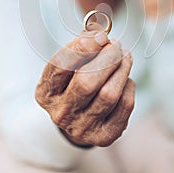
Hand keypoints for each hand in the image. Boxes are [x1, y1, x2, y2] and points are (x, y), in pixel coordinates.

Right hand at [35, 28, 134, 146]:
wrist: (77, 117)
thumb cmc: (73, 81)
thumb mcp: (69, 62)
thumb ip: (82, 45)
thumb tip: (101, 36)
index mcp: (45, 92)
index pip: (61, 65)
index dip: (84, 47)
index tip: (101, 36)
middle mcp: (60, 113)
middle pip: (87, 82)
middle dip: (107, 58)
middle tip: (116, 45)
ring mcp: (82, 128)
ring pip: (109, 94)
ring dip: (122, 68)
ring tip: (125, 56)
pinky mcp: (104, 137)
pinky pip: (124, 105)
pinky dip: (128, 86)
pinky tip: (124, 78)